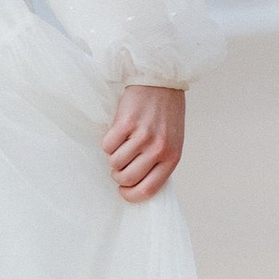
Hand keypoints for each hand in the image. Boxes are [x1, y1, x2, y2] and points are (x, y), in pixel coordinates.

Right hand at [104, 83, 184, 203]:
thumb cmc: (166, 116)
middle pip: (127, 178)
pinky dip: (107, 143)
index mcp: (171, 158)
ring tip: (121, 146)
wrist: (161, 83)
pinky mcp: (126, 123)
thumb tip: (137, 185)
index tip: (123, 190)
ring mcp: (142, 136)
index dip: (130, 195)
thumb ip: (159, 164)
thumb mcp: (171, 143)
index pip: (147, 190)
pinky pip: (107, 146)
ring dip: (113, 157)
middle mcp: (158, 149)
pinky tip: (117, 134)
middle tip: (119, 166)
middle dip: (118, 175)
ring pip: (115, 162)